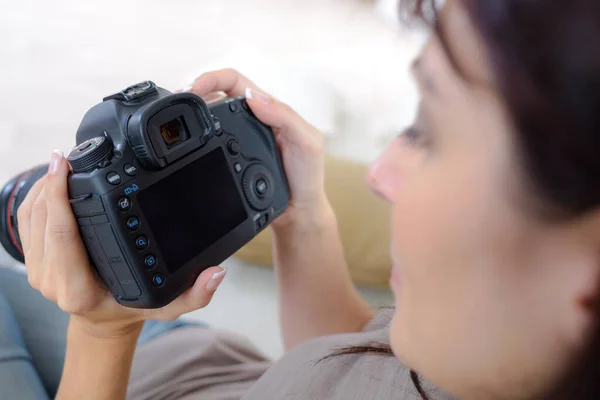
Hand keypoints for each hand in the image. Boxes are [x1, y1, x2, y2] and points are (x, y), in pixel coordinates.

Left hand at [17, 152, 226, 337]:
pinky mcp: (33, 260)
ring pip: (29, 217)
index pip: (63, 234)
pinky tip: (50, 181)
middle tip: (67, 156)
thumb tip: (216, 273)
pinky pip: (26, 222)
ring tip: (60, 163)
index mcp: (79, 290)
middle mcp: (52, 282)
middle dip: (50, 183)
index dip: (58, 195)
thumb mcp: (165, 307)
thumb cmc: (129, 309)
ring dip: (41, 186)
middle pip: (42, 220)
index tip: (65, 165)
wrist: (102, 320)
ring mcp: (38, 271)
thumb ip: (194, 296)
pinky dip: (35, 196)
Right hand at [183, 68, 328, 228]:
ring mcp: (237, 140)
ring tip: (177, 121)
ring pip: (208, 118)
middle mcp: (250, 120)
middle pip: (214, 95)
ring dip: (191, 115)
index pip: (234, 81)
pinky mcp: (229, 159)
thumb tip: (253, 97)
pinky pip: (209, 144)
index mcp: (268, 109)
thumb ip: (286, 117)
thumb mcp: (306, 142)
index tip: (193, 88)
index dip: (211, 78)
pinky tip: (189, 146)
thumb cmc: (306, 176)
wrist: (297, 211)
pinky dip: (195, 140)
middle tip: (176, 104)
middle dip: (192, 93)